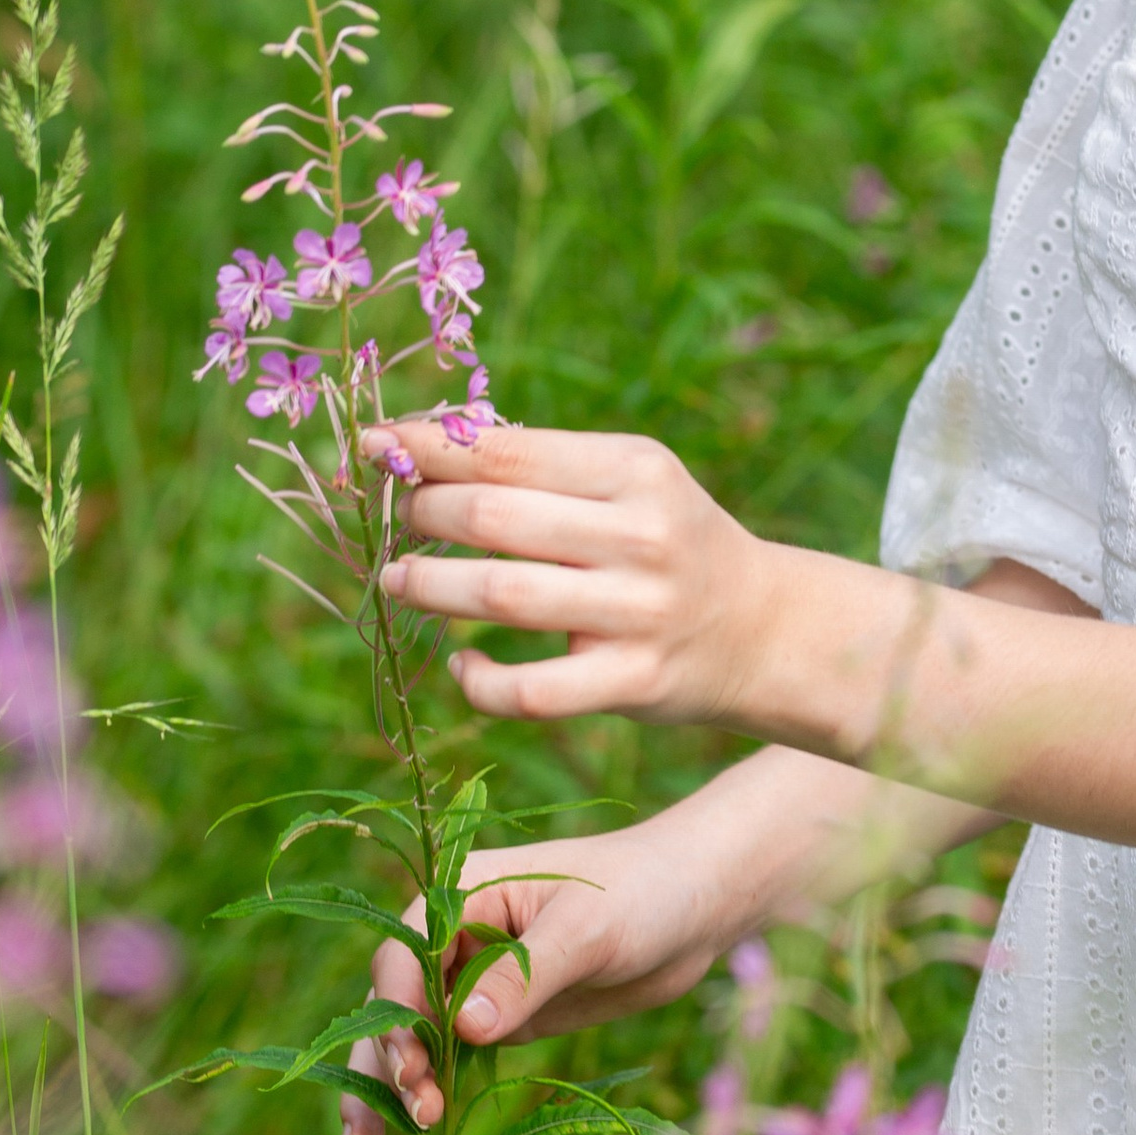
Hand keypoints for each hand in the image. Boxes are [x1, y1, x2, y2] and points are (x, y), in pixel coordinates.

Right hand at [341, 815, 721, 1134]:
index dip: (398, 1011)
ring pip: (415, 1040)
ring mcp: (477, 983)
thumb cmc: (643, 892)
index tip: (413, 1062)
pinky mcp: (506, 1020)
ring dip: (391, 1090)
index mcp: (464, 895)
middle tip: (415, 1115)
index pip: (406, 956)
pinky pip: (455, 1060)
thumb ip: (525, 975)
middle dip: (389, 1062)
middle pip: (397, 1005)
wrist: (696, 907)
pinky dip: (431, 1095)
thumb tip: (464, 1029)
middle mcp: (457, 939)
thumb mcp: (587, 928)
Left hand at [365, 416, 783, 725]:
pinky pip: (529, 690)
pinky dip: (478, 680)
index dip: (427, 448)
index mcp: (635, 469)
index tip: (374, 444)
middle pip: (495, 518)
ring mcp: (637, 612)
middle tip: (395, 519)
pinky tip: (460, 662)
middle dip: (423, 513)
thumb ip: (546, 469)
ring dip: (429, 587)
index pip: (508, 453)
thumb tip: (427, 451)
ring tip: (396, 580)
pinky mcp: (632, 681)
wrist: (761, 627)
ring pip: (501, 597)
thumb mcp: (631, 481)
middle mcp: (640, 535)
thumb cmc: (670, 539)